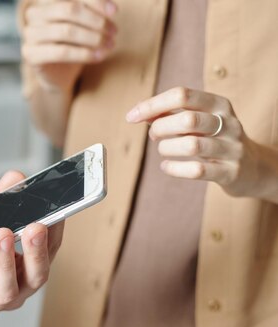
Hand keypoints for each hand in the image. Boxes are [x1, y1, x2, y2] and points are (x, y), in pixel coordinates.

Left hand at [0, 171, 64, 323]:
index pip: (50, 250)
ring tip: (0, 236)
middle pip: (36, 276)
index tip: (56, 213)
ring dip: (5, 262)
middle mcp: (17, 288)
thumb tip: (15, 178)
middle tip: (33, 227)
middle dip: (36, 251)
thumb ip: (3, 200)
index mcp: (27, 266)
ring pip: (7, 290)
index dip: (56, 232)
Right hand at [21, 0, 117, 89]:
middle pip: (69, 9)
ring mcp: (30, 34)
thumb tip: (111, 8)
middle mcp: (34, 13)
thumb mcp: (85, 23)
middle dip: (95, 20)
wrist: (59, 73)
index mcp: (46, 0)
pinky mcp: (31, 55)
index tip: (114, 12)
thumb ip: (93, 10)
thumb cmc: (74, 42)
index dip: (95, 2)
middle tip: (113, 32)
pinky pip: (61, 52)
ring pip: (66, 31)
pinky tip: (98, 57)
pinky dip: (84, 54)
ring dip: (92, 38)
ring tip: (109, 45)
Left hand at [126, 87, 271, 198]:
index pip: (182, 95)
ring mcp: (232, 149)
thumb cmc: (215, 139)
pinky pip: (196, 171)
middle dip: (160, 127)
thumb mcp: (198, 121)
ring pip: (191, 145)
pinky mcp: (230, 172)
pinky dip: (173, 168)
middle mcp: (228, 123)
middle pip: (187, 119)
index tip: (131, 117)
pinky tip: (166, 166)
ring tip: (163, 149)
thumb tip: (139, 112)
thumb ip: (170, 114)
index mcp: (219, 104)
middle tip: (153, 136)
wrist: (252, 168)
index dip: (152, 105)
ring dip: (166, 148)